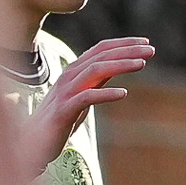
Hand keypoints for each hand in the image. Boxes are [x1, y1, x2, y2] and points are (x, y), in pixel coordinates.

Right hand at [22, 37, 150, 174]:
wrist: (34, 141)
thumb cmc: (62, 118)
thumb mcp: (84, 94)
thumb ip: (97, 80)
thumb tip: (118, 68)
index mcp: (75, 71)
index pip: (100, 50)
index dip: (123, 44)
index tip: (146, 43)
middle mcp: (69, 76)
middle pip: (101, 56)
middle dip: (127, 50)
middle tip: (151, 50)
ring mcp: (66, 91)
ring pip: (95, 70)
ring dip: (120, 65)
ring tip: (142, 64)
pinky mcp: (64, 109)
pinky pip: (86, 97)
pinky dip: (106, 93)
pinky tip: (124, 93)